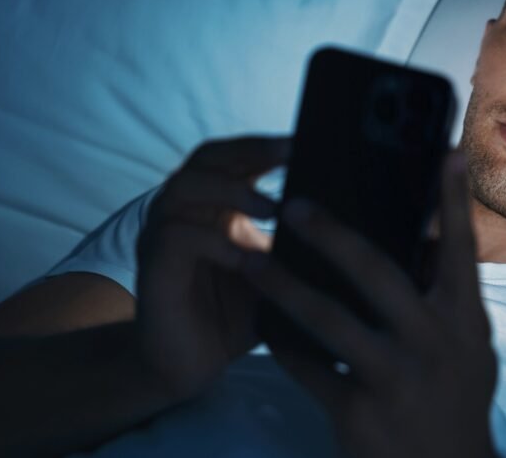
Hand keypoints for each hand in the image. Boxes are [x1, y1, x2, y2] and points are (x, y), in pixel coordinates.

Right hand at [134, 135, 288, 398]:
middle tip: (291, 155)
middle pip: (208, 157)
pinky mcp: (153, 267)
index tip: (308, 139)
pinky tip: (244, 257)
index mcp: (215, 203)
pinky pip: (176, 238)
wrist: (191, 366)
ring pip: (186, 187)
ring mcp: (163, 235)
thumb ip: (298, 242)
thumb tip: (353, 220)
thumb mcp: (277, 271)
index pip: (235, 156)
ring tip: (272, 208)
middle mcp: (185, 209)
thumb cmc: (237, 314)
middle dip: (251, 151)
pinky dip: (213, 242)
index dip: (266, 144)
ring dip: (232, 191)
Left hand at [245, 152, 497, 457]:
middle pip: (377, 272)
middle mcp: (433, 342)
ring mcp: (395, 378)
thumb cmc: (458, 402)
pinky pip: (309, 367)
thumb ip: (450, 299)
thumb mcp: (471, 349)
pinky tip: (260, 324)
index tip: (446, 148)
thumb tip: (428, 241)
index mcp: (465, 320)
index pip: (462, 248)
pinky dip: (281, 343)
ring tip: (248, 259)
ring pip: (327, 318)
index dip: (454, 198)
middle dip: (333, 233)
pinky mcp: (358, 412)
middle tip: (295, 202)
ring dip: (282, 284)